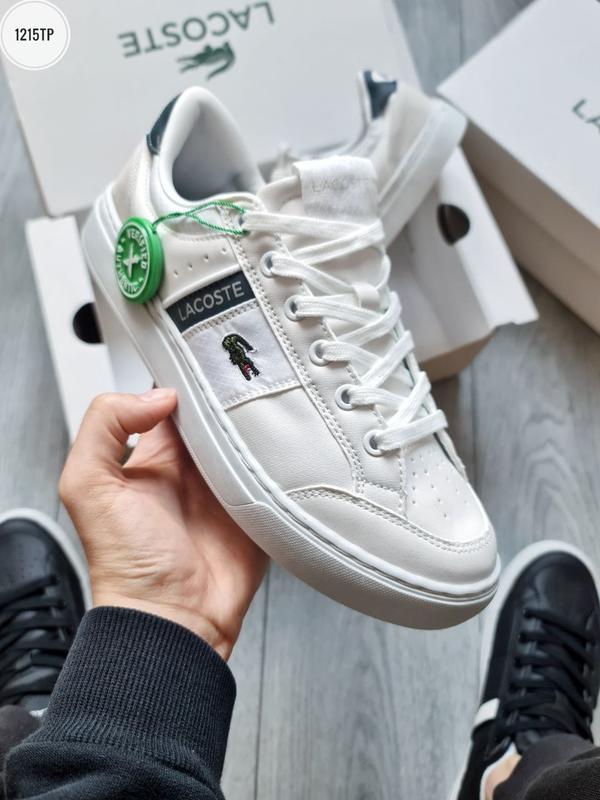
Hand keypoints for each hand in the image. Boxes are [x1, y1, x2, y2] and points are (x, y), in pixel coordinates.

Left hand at [59, 389, 267, 659]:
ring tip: (273, 399)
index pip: (173, 399)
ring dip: (260, 422)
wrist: (174, 619)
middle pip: (218, 412)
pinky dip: (284, 457)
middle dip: (232, 392)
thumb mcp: (87, 486)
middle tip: (248, 371)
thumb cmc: (127, 564)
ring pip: (251, 436)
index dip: (187, 377)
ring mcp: (230, 484)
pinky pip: (277, 472)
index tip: (204, 356)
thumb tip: (159, 396)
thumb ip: (105, 426)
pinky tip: (290, 439)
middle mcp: (194, 466)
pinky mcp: (259, 506)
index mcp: (155, 454)